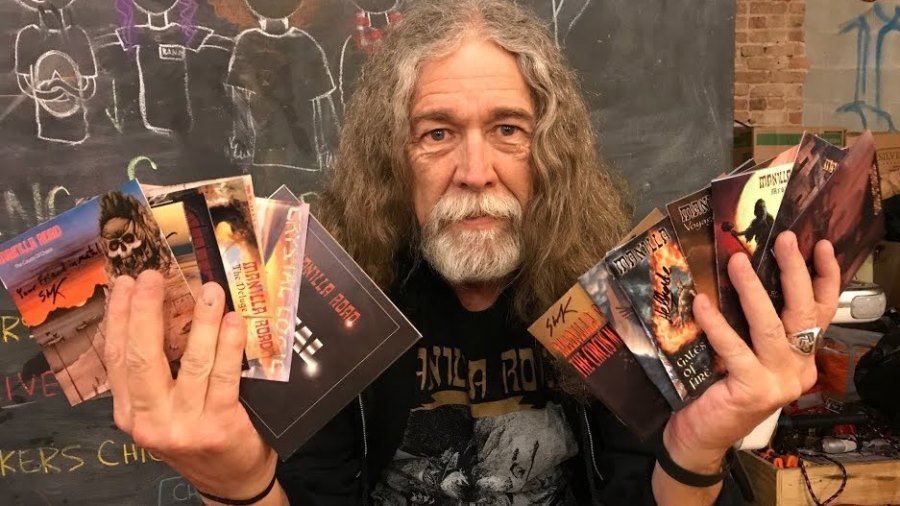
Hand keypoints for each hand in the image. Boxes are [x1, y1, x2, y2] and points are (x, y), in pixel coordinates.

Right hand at [104, 271, 276, 498]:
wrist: (229, 482)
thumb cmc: (197, 434)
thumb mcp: (163, 410)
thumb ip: (156, 374)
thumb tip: (157, 312)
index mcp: (129, 413)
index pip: (117, 357)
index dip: (120, 316)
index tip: (126, 283)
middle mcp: (150, 420)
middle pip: (142, 357)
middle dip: (145, 311)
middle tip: (152, 276)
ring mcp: (183, 426)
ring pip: (190, 363)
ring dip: (201, 321)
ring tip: (210, 291)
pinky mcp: (218, 427)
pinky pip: (223, 378)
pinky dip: (229, 345)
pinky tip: (234, 322)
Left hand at [665, 231, 840, 470]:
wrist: (700, 438)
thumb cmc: (718, 390)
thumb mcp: (744, 355)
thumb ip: (751, 327)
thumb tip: (741, 273)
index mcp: (801, 359)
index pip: (821, 313)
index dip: (825, 278)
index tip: (822, 246)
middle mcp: (797, 369)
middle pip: (802, 313)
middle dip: (796, 272)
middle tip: (786, 239)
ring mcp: (779, 382)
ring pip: (771, 326)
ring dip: (753, 290)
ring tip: (737, 261)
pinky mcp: (753, 391)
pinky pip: (734, 349)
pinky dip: (717, 324)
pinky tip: (702, 303)